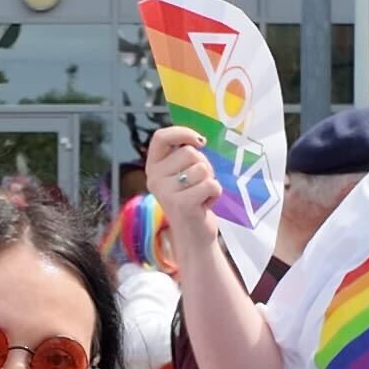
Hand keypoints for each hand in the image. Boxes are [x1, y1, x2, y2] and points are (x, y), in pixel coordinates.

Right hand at [143, 126, 222, 250]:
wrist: (192, 236)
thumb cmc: (191, 200)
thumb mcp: (181, 175)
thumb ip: (184, 156)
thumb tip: (198, 140)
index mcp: (153, 167)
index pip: (160, 137)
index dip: (181, 132)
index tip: (199, 141)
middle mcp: (154, 178)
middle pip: (190, 152)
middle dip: (204, 165)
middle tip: (199, 184)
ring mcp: (166, 192)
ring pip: (202, 168)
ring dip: (210, 181)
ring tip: (201, 195)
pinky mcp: (182, 204)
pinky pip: (211, 185)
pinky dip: (215, 194)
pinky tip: (205, 205)